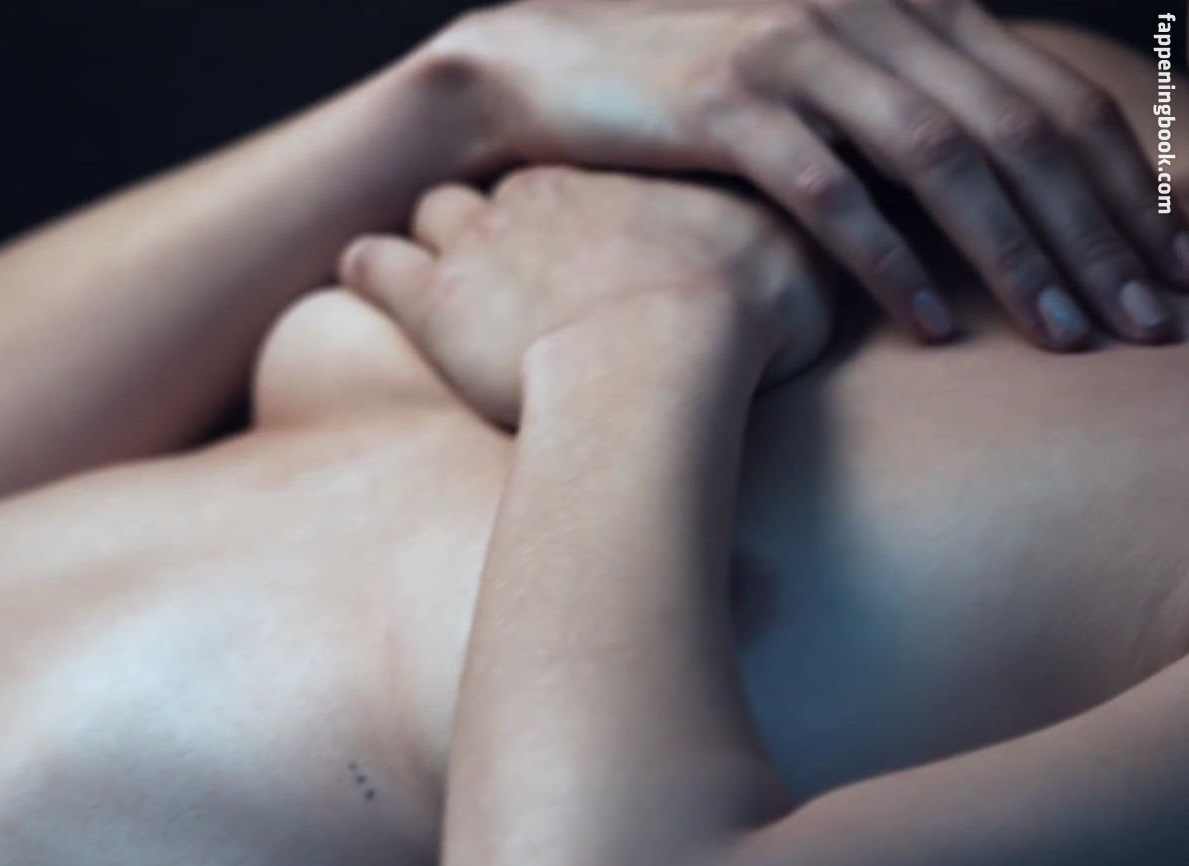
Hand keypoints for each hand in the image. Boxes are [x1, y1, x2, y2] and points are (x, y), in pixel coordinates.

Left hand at [340, 166, 828, 424]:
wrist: (669, 354)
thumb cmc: (744, 323)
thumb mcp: (803, 271)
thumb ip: (808, 253)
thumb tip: (844, 261)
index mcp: (630, 183)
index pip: (595, 167)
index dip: (590, 198)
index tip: (595, 227)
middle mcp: (546, 195)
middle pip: (514, 180)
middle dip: (508, 207)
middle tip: (513, 244)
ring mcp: (480, 242)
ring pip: (436, 204)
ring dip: (435, 232)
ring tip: (438, 264)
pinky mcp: (431, 298)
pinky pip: (371, 260)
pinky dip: (364, 266)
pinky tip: (364, 271)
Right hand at [427, 0, 1186, 348]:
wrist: (545, 65)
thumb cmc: (690, 92)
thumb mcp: (818, 83)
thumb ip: (906, 106)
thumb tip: (1004, 188)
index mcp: (909, 6)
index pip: (1050, 99)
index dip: (1128, 190)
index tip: (1170, 272)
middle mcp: (869, 13)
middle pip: (1019, 129)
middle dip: (1098, 234)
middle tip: (1148, 323)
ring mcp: (800, 53)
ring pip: (945, 158)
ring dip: (1016, 254)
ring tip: (1065, 335)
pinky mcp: (730, 103)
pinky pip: (834, 191)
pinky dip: (894, 261)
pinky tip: (936, 325)